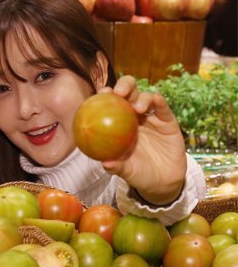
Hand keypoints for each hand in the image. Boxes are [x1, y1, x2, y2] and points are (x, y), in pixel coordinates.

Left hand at [98, 75, 185, 205]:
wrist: (163, 180)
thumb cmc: (139, 173)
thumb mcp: (127, 171)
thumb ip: (116, 166)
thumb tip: (104, 163)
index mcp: (119, 125)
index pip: (110, 105)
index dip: (105, 96)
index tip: (100, 94)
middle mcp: (134, 117)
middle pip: (129, 93)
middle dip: (124, 86)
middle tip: (118, 93)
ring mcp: (151, 117)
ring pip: (146, 97)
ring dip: (141, 98)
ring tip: (137, 107)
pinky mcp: (167, 120)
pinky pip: (163, 108)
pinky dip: (159, 101)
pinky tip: (156, 99)